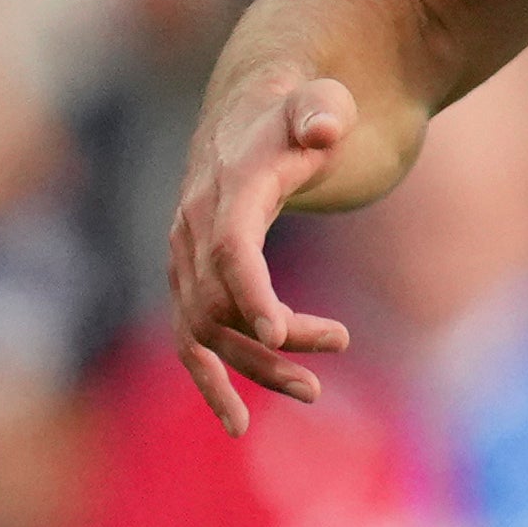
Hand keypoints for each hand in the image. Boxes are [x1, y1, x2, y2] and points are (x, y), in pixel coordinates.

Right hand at [165, 70, 357, 433]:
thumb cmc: (306, 111)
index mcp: (228, 186)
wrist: (262, 109)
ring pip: (206, 327)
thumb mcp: (324, 102)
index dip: (251, 292)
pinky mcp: (194, 276)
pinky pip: (190, 337)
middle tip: (340, 341)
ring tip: (314, 389)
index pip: (231, 247)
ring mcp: (187, 252)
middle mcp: (195, 222)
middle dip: (277, 334)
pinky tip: (238, 424)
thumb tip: (323, 126)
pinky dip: (210, 380)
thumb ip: (323, 110)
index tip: (280, 335)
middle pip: (221, 297)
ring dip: (255, 365)